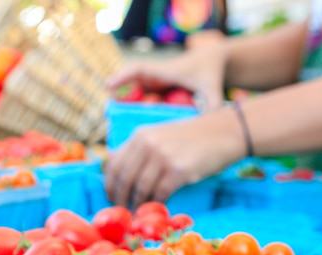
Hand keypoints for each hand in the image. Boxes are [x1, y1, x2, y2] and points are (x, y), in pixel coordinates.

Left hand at [105, 108, 245, 208]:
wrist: (224, 132)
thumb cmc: (191, 138)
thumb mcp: (160, 137)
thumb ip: (140, 151)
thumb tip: (119, 176)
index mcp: (139, 136)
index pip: (114, 164)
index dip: (109, 184)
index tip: (112, 197)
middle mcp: (147, 144)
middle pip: (124, 179)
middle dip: (121, 198)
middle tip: (123, 211)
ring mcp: (162, 156)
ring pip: (140, 189)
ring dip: (138, 204)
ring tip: (139, 213)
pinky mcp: (178, 170)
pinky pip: (160, 194)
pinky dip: (157, 204)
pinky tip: (158, 208)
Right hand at [109, 46, 227, 110]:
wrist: (211, 62)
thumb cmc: (211, 73)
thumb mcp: (213, 89)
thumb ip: (213, 105)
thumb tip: (213, 121)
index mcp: (166, 72)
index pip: (139, 70)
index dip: (123, 76)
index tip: (109, 86)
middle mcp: (156, 76)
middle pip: (130, 82)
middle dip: (118, 93)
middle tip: (108, 108)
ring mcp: (154, 83)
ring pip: (133, 91)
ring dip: (124, 103)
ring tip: (115, 120)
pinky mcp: (156, 91)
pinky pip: (139, 98)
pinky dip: (133, 109)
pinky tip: (129, 124)